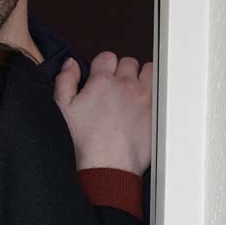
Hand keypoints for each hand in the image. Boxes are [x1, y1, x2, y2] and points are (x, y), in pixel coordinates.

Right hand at [54, 52, 153, 174]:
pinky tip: (146, 106)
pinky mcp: (156, 112)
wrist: (107, 167)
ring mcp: (144, 97)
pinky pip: (162, 91)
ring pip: (149, 71)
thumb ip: (65, 81)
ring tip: (135, 93)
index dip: (103, 67)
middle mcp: (125, 85)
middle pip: (128, 62)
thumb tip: (71, 64)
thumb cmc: (84, 143)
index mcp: (101, 81)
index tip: (102, 78)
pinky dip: (155, 94)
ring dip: (142, 77)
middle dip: (122, 72)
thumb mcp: (63, 109)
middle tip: (117, 89)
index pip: (107, 57)